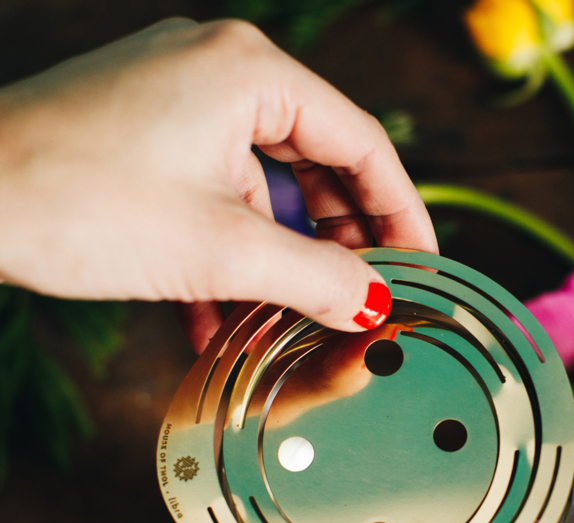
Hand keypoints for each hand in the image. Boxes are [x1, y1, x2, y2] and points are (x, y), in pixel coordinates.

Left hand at [0, 19, 436, 350]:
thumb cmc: (76, 203)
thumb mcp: (223, 249)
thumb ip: (317, 276)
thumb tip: (374, 301)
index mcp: (250, 74)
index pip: (361, 144)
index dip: (401, 210)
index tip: (419, 261)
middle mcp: (220, 75)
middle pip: (316, 166)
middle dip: (338, 243)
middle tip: (357, 299)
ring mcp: (181, 105)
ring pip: (265, 190)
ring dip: (279, 261)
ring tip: (291, 318)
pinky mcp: (151, 140)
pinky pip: (217, 197)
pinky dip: (230, 255)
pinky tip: (223, 316)